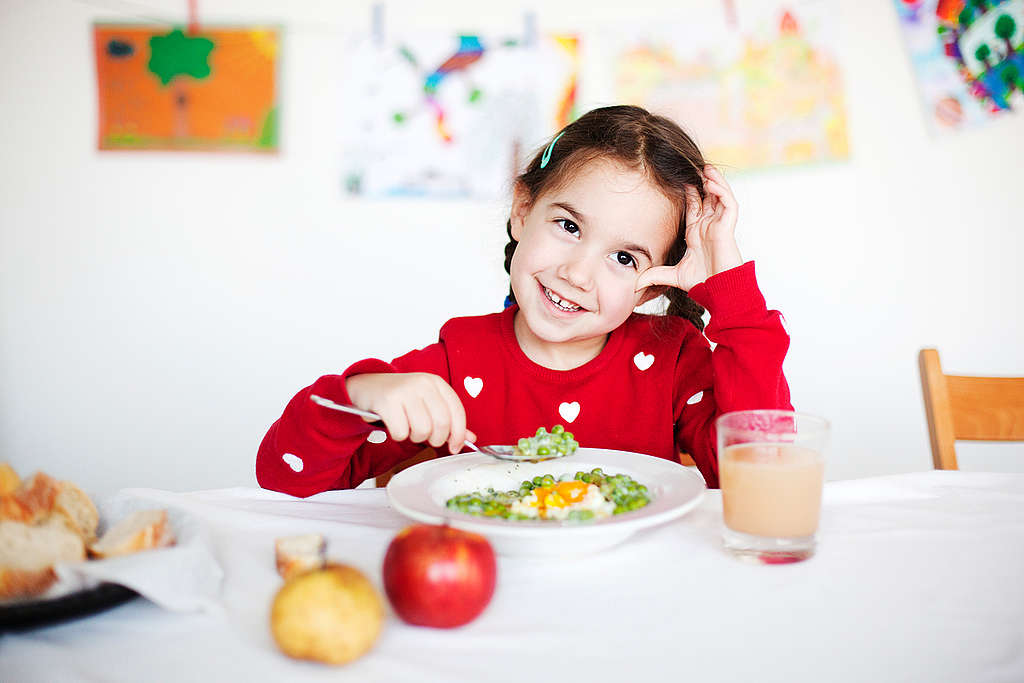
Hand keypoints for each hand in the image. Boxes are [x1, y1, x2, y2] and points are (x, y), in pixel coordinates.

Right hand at [345, 373, 475, 453]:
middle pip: (442, 423)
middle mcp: (422, 384)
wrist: (366, 385)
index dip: (459, 434)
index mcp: (436, 383)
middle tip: (426, 438)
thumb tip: (471, 438)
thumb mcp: (426, 403)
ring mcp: (404, 391)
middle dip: (436, 439)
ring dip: (414, 437)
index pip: (457, 412)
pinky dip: (398, 435)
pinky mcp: (387, 401)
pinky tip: (394, 426)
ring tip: (407, 428)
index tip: (454, 446)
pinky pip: (401, 432)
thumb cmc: (399, 397)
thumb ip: (448, 419)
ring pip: (422, 430)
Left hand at [636, 165, 741, 292]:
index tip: (680, 180)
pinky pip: (728, 205)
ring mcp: (719, 226)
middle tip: (694, 166)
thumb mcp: (673, 276)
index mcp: (697, 233)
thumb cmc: (701, 283)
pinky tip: (712, 183)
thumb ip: (655, 275)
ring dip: (714, 182)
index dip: (689, 193)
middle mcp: (708, 226)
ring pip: (719, 197)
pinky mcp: (727, 228)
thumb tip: (635, 284)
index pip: (694, 207)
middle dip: (702, 182)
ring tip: (706, 168)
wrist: (718, 291)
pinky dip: (722, 192)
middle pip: (707, 197)